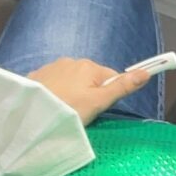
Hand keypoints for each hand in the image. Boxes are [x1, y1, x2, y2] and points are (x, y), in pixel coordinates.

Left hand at [25, 56, 161, 124]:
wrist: (30, 114)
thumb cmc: (68, 110)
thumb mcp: (99, 102)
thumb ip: (121, 87)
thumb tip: (146, 72)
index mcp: (88, 66)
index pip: (110, 78)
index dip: (107, 95)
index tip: (97, 109)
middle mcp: (71, 61)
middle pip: (90, 79)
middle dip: (88, 94)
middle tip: (80, 113)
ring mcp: (51, 66)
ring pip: (70, 81)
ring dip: (70, 93)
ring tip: (63, 111)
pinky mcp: (36, 76)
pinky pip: (52, 83)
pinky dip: (54, 93)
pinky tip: (50, 105)